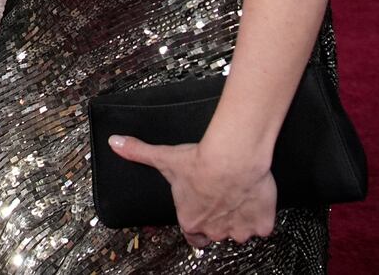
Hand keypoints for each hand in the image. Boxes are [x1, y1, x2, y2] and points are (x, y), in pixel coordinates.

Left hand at [109, 134, 277, 248]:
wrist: (232, 158)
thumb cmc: (200, 161)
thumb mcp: (163, 157)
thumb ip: (137, 152)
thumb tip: (116, 143)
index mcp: (190, 220)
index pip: (192, 235)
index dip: (197, 223)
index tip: (202, 209)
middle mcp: (214, 231)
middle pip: (216, 233)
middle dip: (219, 218)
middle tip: (221, 197)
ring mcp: (239, 231)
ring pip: (240, 232)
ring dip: (240, 218)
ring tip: (238, 195)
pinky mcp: (261, 225)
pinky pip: (262, 226)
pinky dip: (262, 216)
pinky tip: (256, 199)